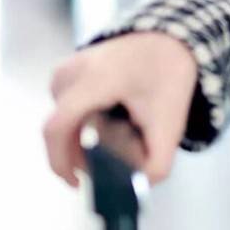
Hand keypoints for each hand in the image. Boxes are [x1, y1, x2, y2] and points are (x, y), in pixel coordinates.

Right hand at [43, 33, 199, 189]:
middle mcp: (72, 71)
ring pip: (66, 122)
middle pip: (64, 130)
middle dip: (85, 152)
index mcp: (96, 78)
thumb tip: (135, 190)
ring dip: (86, 137)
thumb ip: (157, 163)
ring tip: (122, 131)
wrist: (169, 39)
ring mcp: (66, 69)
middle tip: (115, 156)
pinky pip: (68, 110)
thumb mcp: (170, 122)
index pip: (59, 126)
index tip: (78, 182)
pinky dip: (85, 123)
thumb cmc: (168, 75)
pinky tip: (111, 121)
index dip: (61, 162)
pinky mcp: (66, 72)